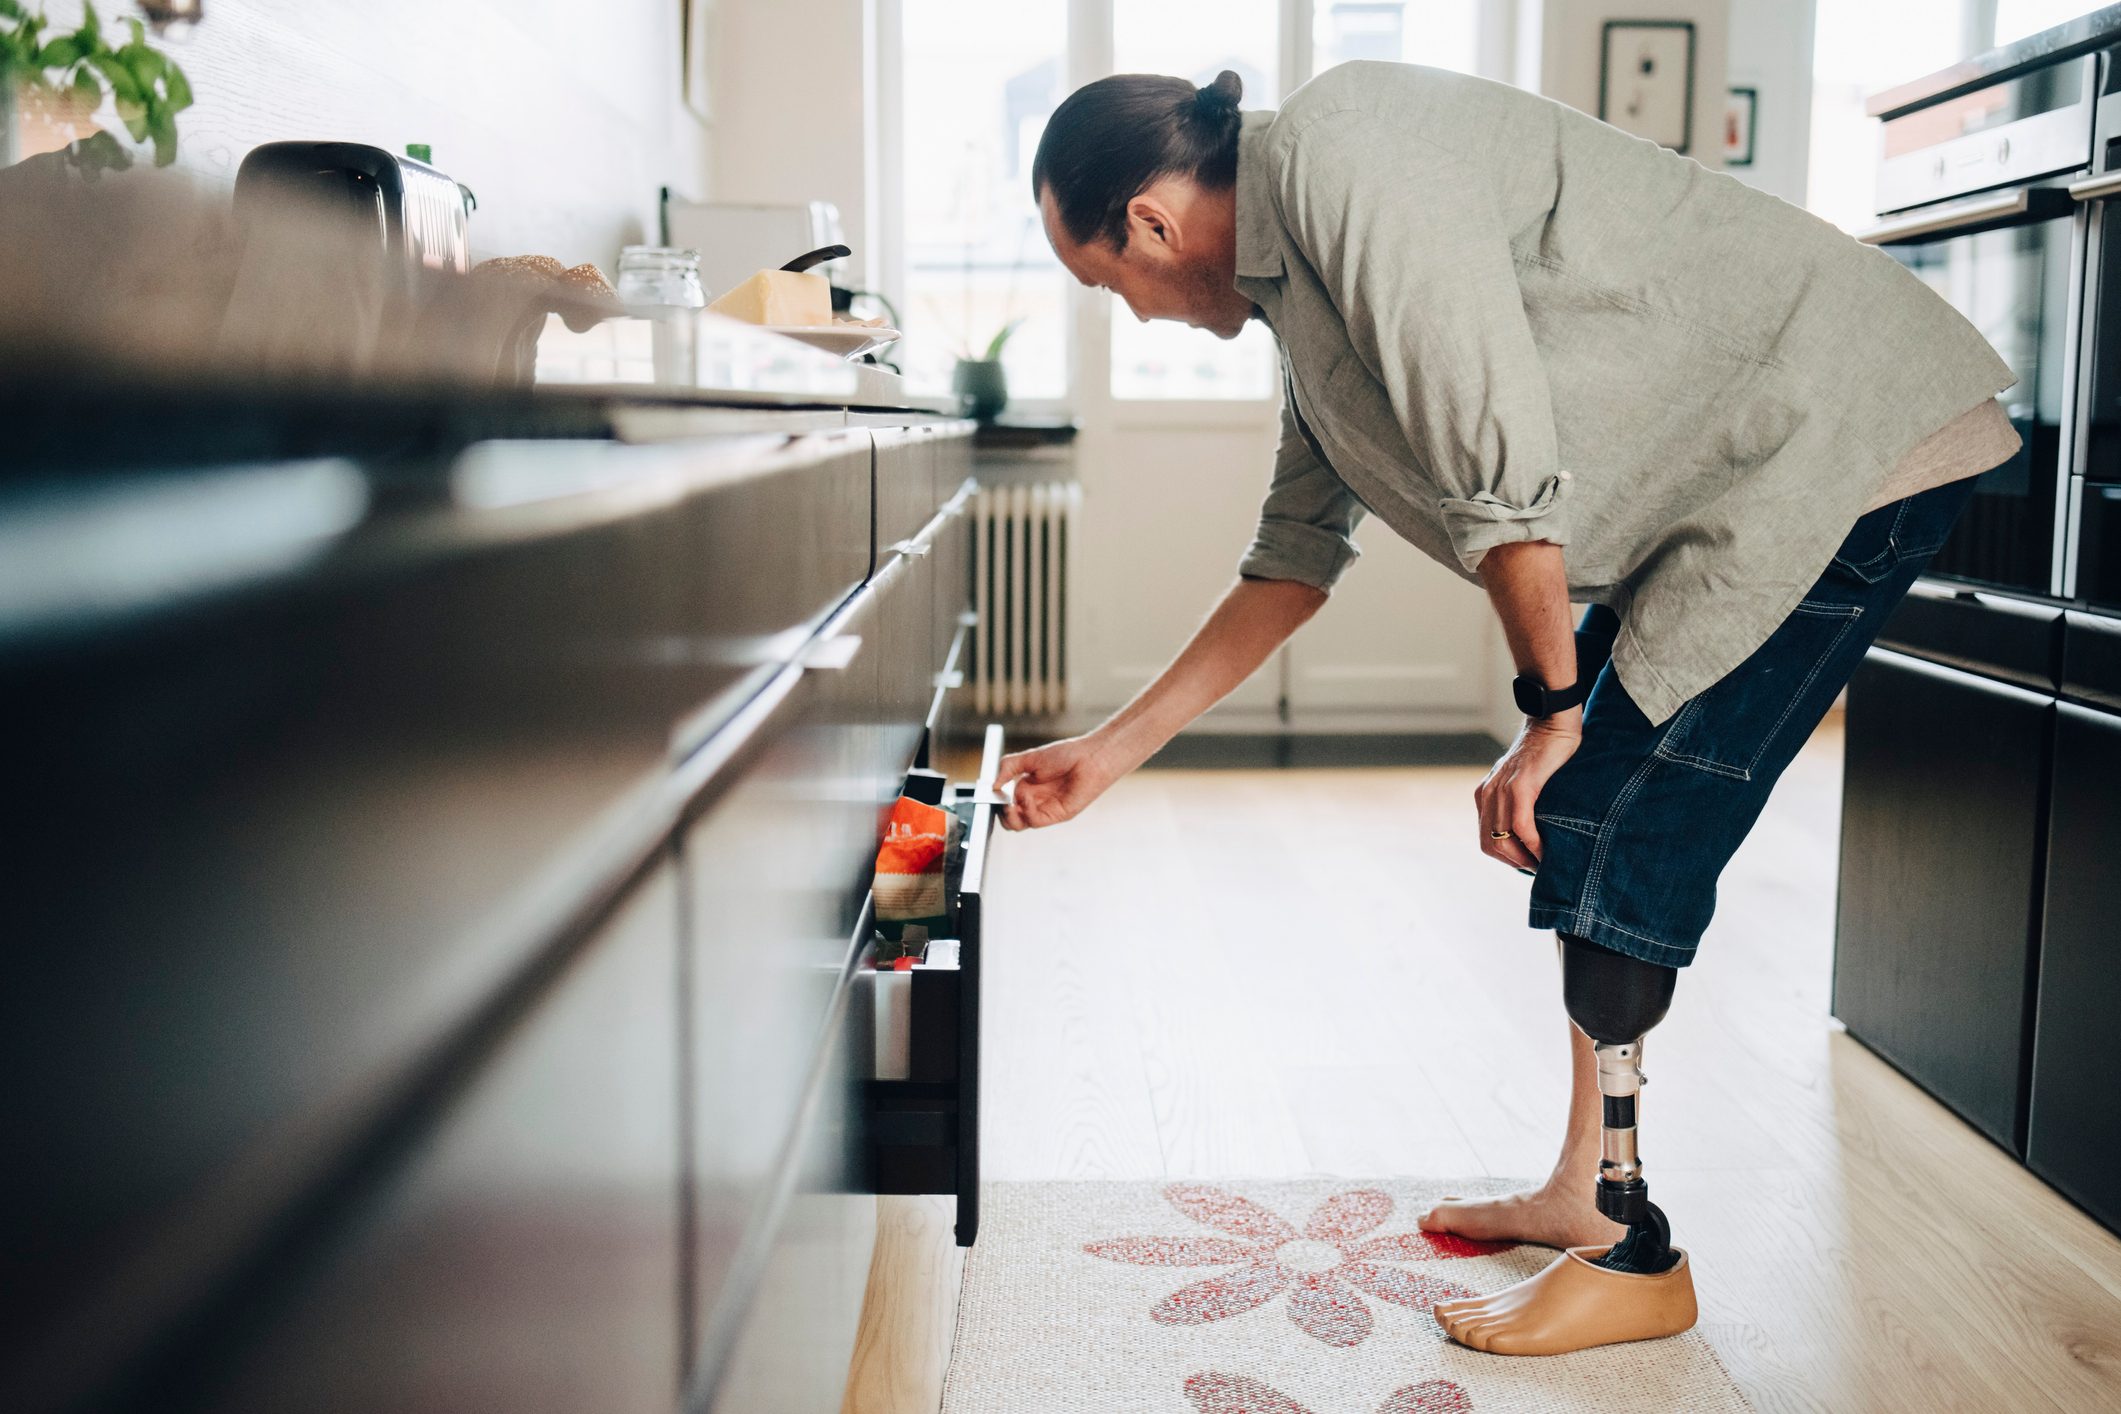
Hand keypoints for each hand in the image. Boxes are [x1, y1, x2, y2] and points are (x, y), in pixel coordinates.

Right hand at [994, 734, 1122, 830]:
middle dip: (1000, 813)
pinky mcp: (1055, 815)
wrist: (1090, 758)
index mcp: (1026, 787)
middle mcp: (1033, 800)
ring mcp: (1044, 809)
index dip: (995, 801)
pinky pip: (1035, 821)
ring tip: (1009, 805)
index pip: (1004, 802)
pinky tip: (1027, 799)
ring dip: (1010, 817)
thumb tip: (993, 784)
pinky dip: (1026, 811)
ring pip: (1019, 825)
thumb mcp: (1030, 757)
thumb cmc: (1065, 755)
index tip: (989, 794)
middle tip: (998, 803)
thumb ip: (1008, 767)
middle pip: (1009, 818)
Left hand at [1475, 711, 1581, 870]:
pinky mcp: (1519, 785)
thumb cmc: (1547, 754)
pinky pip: (1520, 825)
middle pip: (1489, 844)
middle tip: (1537, 869)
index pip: (1486, 839)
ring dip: (1523, 858)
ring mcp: (1501, 790)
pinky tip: (1545, 851)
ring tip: (1543, 864)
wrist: (1552, 721)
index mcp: (1485, 795)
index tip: (1528, 864)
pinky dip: (1532, 844)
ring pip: (1502, 839)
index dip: (1506, 858)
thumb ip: (1520, 804)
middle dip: (1513, 862)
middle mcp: (1488, 794)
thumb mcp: (1524, 782)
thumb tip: (1533, 835)